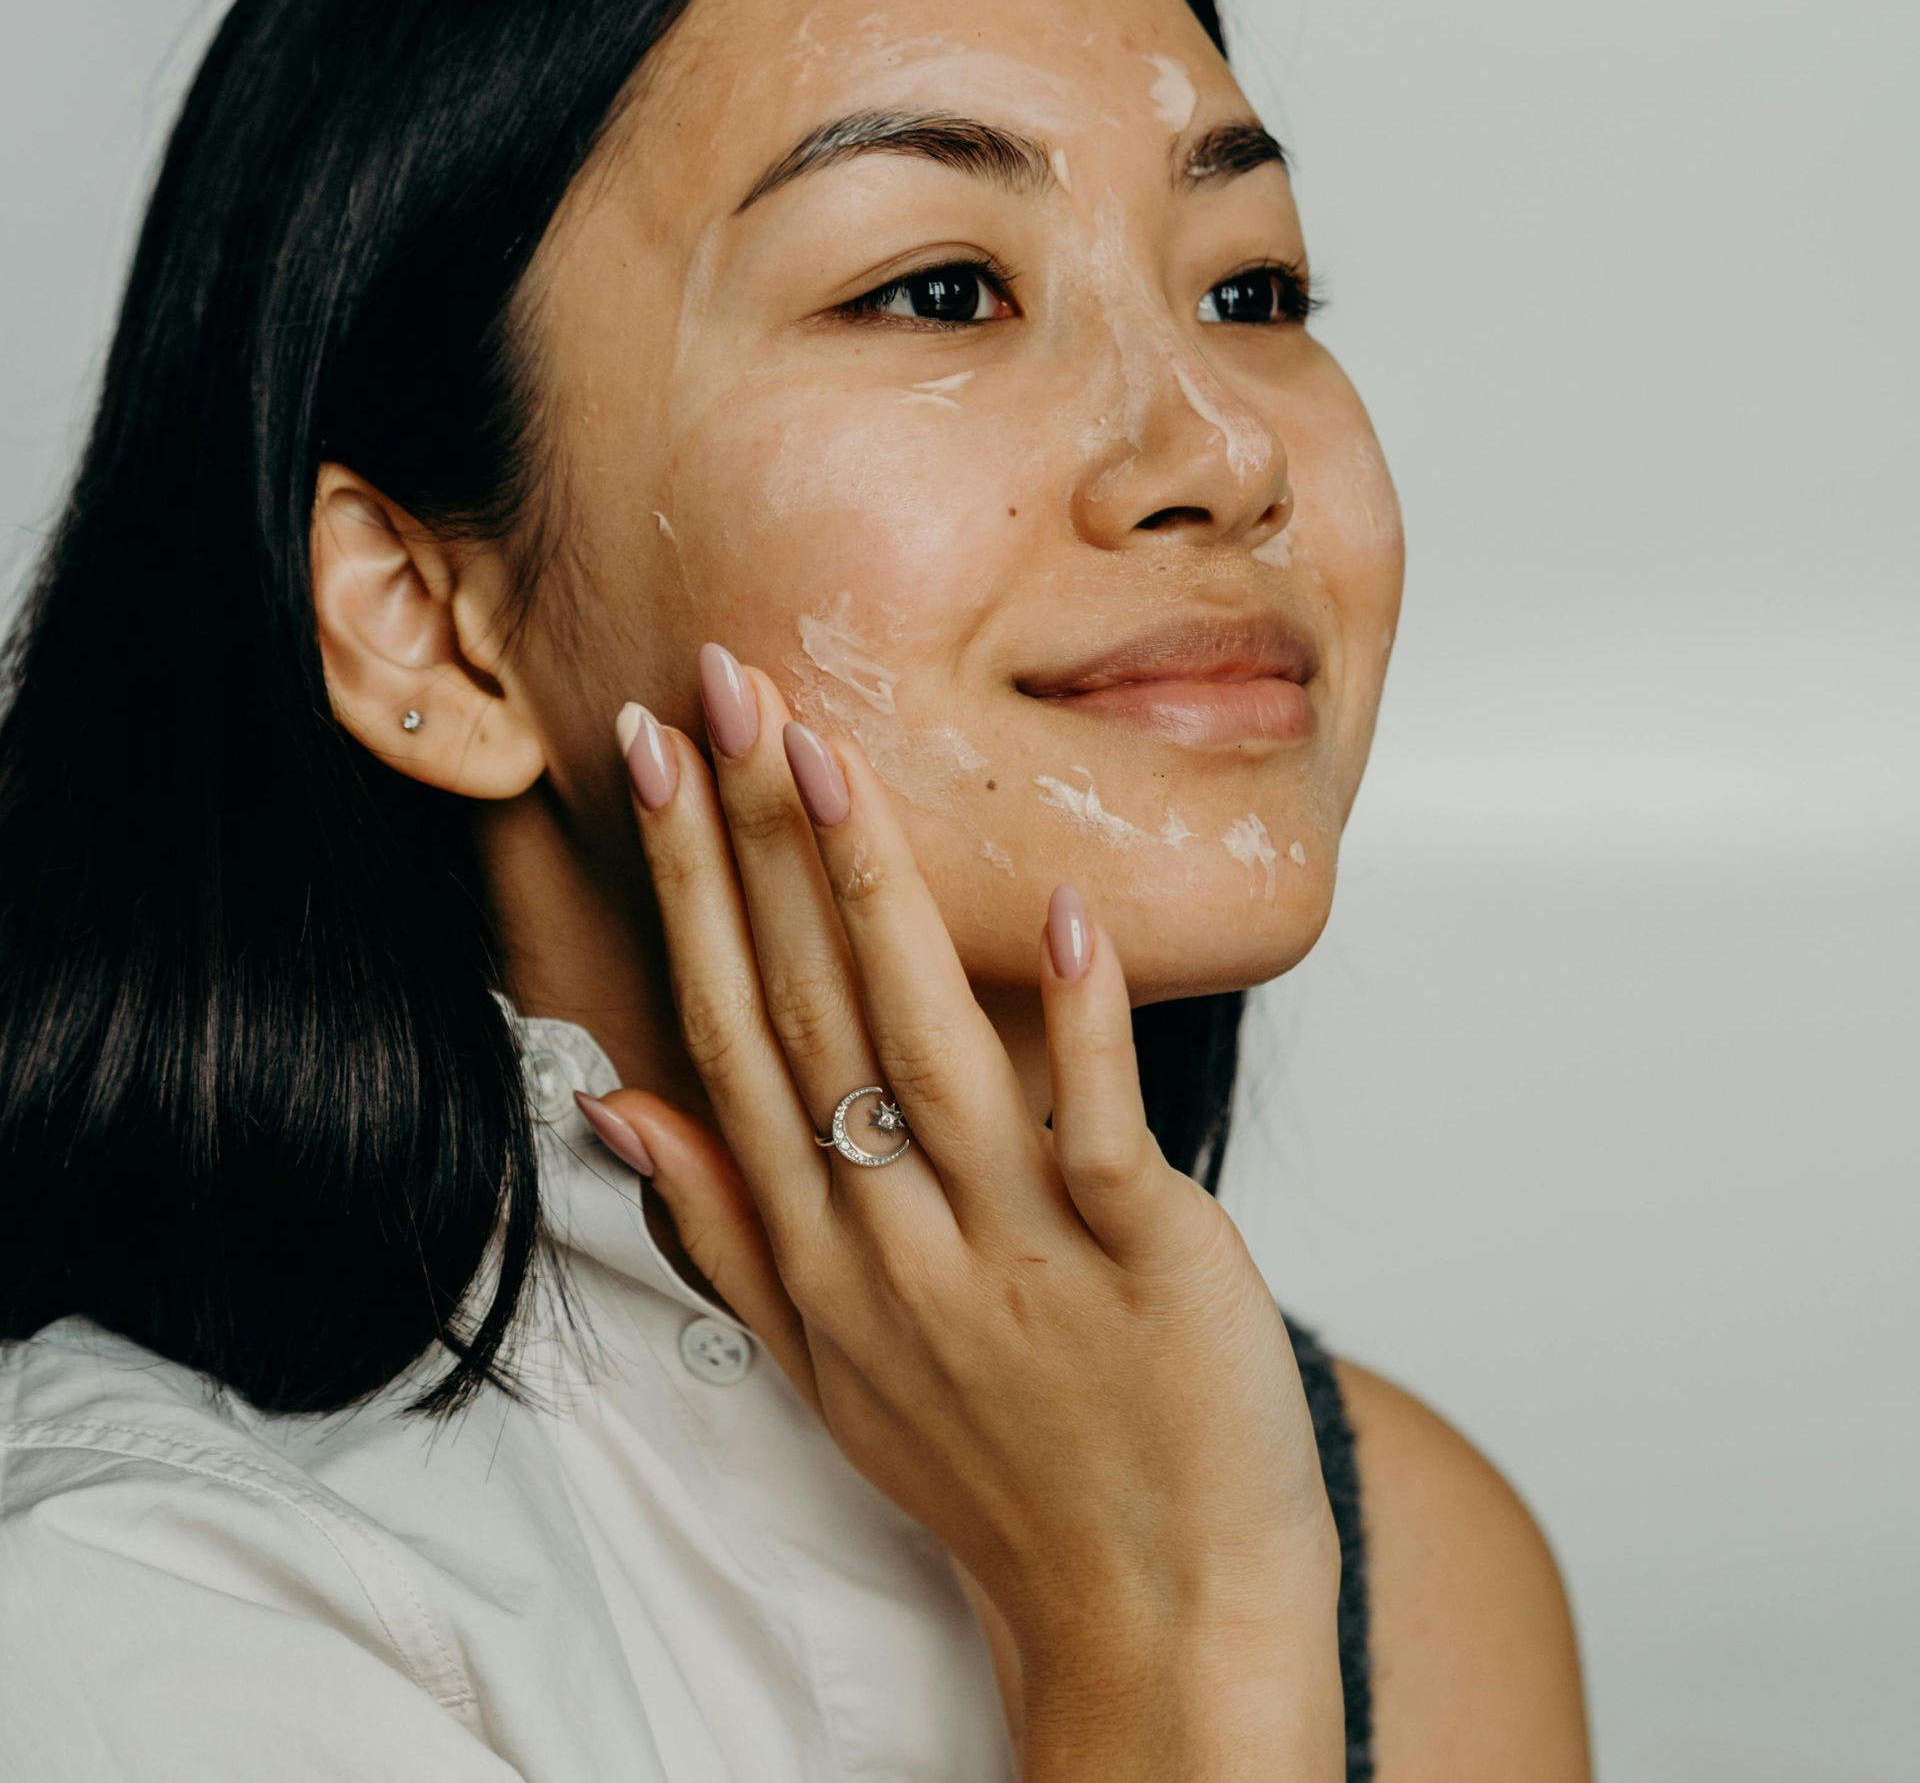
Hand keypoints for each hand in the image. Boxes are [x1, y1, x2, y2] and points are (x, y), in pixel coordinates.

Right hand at [584, 643, 1341, 1717]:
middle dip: (749, 841)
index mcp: (819, 1250)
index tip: (652, 759)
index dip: (686, 887)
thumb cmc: (993, 1469)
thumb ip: (724, 1222)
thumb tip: (620, 1102)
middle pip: (803, 1012)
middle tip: (718, 688)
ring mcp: (1014, 1249)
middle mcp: (891, 1240)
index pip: (729, 1032)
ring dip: (870, 895)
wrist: (1152, 1616)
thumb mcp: (823, 1360)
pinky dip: (1077, 1022)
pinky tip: (1058, 908)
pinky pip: (1094, 1127)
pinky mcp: (1141, 1260)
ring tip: (828, 756)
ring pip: (923, 1047)